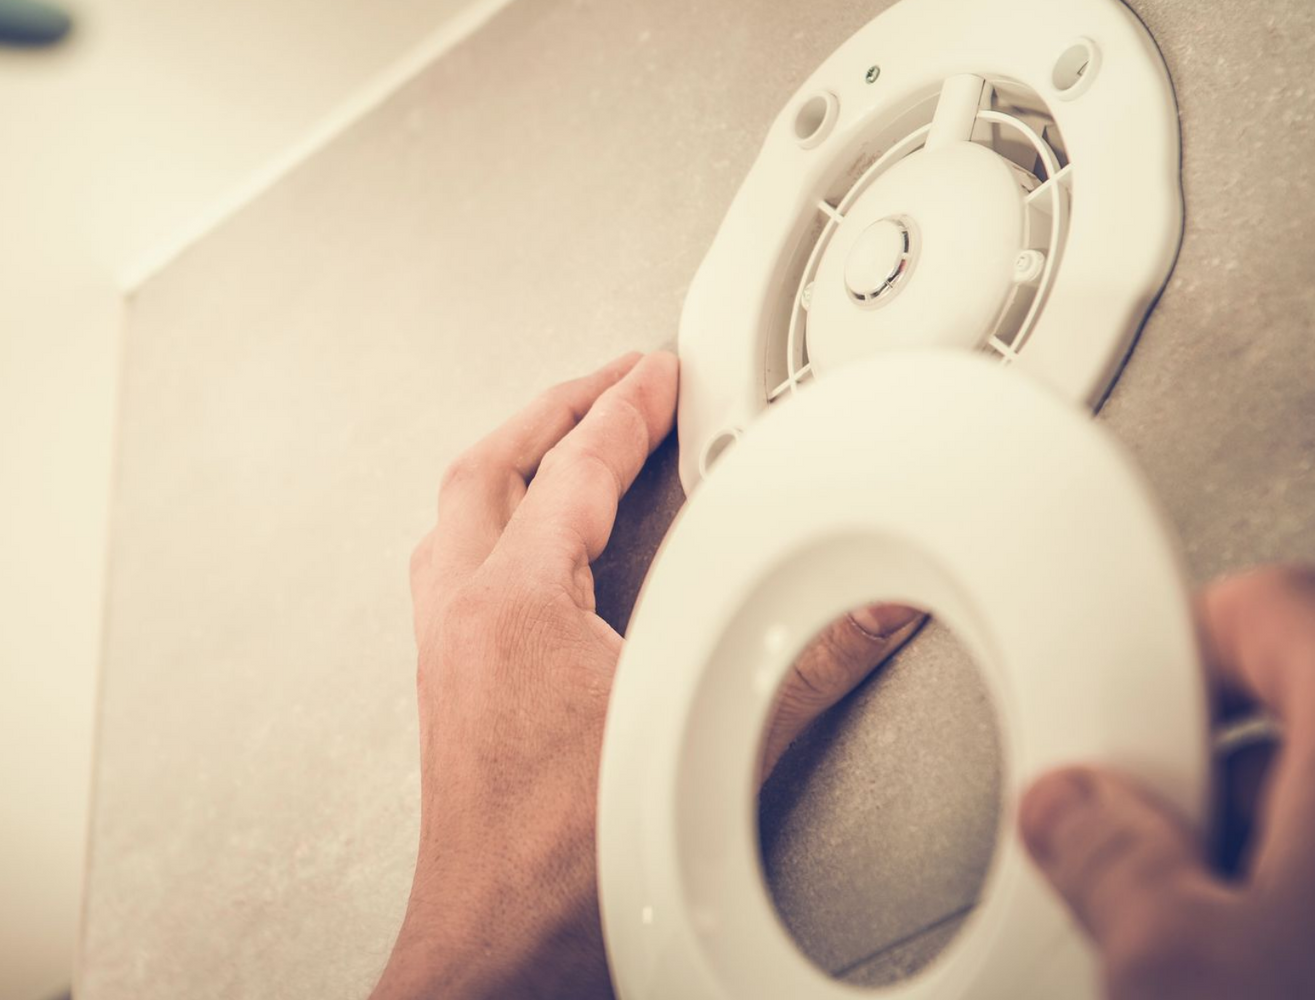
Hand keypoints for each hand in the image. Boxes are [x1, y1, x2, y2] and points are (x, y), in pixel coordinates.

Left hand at [373, 351, 921, 998]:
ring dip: (516, 465)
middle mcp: (462, 618)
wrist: (497, 952)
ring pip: (460, 517)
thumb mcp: (705, 746)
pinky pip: (457, 569)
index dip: (624, 409)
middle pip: (491, 469)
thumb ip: (802, 673)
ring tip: (567, 442)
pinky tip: (535, 553)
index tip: (655, 371)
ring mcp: (445, 654)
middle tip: (611, 383)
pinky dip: (497, 529)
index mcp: (511, 607)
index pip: (572, 470)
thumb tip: (869, 617)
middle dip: (556, 410)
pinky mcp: (449, 692)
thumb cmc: (562, 872)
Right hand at [1019, 565, 1314, 999]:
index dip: (1179, 642)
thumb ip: (1103, 855)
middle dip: (1212, 787)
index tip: (1129, 703)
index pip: (1277, 604)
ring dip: (1279, 864)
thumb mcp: (1171, 966)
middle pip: (1313, 720)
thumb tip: (1072, 813)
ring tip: (1224, 960)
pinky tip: (1290, 982)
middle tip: (1151, 862)